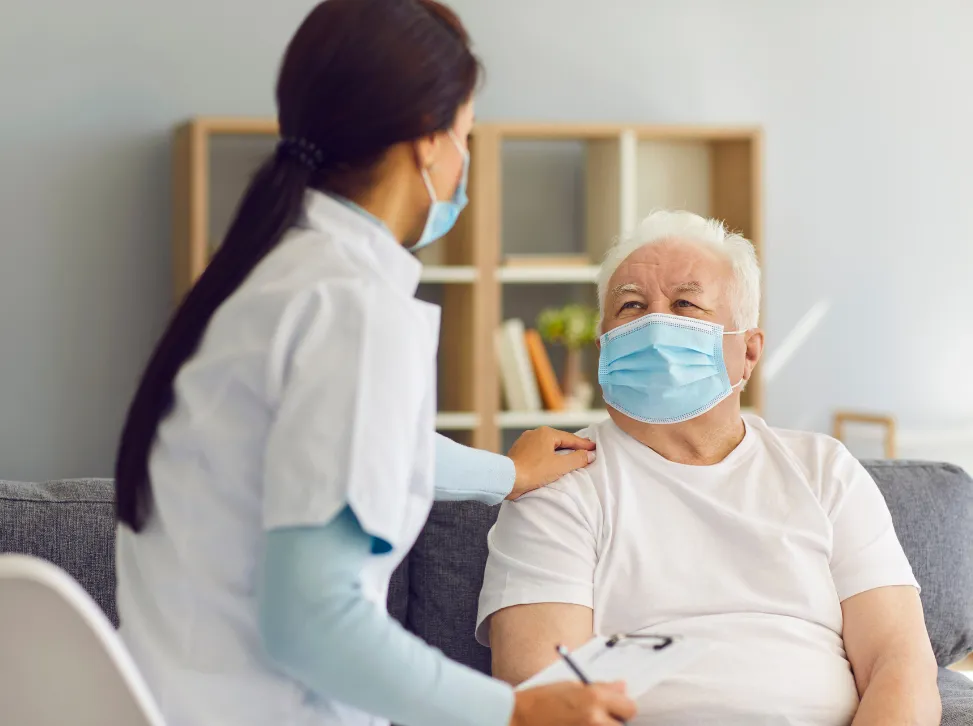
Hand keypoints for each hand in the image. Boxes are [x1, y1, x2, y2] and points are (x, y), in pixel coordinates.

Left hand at [506, 427, 595, 499]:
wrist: (507, 478)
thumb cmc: (533, 471)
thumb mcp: (560, 466)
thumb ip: (577, 459)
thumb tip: (589, 455)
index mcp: (546, 433)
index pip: (570, 438)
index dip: (584, 444)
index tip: (594, 447)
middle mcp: (534, 434)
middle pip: (558, 441)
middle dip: (571, 446)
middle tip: (584, 450)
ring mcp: (525, 442)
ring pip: (547, 446)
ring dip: (558, 452)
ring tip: (568, 457)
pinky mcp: (518, 452)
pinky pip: (537, 452)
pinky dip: (546, 456)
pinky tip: (550, 463)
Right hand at [510, 681, 636, 725]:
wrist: (516, 720)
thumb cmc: (539, 702)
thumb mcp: (571, 686)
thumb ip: (601, 689)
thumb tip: (622, 687)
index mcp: (594, 699)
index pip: (629, 707)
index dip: (622, 707)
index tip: (615, 707)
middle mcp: (595, 721)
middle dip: (614, 721)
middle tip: (598, 718)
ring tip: (584, 723)